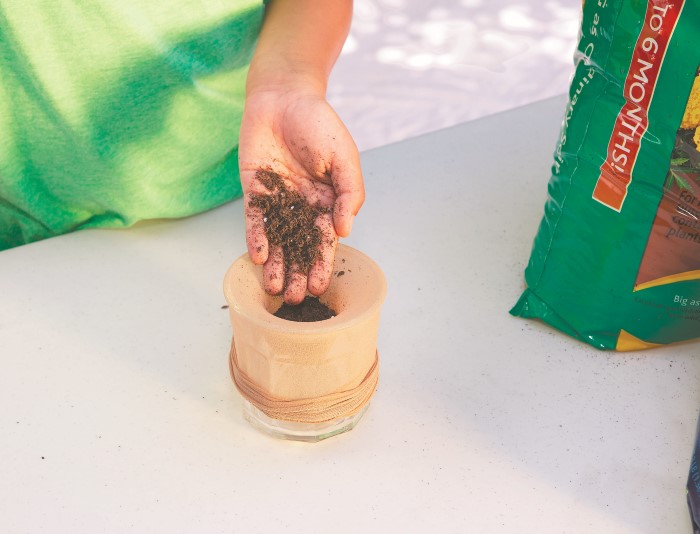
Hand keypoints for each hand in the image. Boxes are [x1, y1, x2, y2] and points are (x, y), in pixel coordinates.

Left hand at [238, 87, 363, 303]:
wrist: (284, 97)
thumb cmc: (320, 125)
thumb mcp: (344, 158)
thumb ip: (349, 194)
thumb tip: (344, 231)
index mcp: (328, 202)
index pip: (324, 241)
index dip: (321, 265)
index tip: (317, 288)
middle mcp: (302, 207)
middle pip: (299, 248)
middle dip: (296, 273)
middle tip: (292, 300)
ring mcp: (277, 201)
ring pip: (276, 241)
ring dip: (275, 265)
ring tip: (274, 290)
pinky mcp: (255, 192)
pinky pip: (255, 221)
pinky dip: (256, 239)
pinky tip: (258, 257)